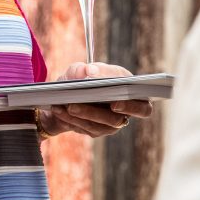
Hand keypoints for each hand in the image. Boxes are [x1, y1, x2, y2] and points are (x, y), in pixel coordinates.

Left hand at [36, 61, 152, 139]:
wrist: (63, 97)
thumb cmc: (78, 79)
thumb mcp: (77, 70)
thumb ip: (82, 69)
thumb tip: (89, 72)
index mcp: (128, 90)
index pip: (141, 101)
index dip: (131, 104)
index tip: (115, 101)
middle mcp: (124, 109)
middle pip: (124, 117)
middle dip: (107, 112)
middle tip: (101, 105)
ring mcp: (112, 122)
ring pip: (103, 123)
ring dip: (85, 113)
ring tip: (68, 104)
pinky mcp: (97, 130)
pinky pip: (87, 128)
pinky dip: (72, 118)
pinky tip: (59, 109)